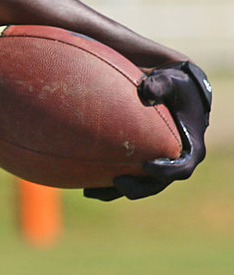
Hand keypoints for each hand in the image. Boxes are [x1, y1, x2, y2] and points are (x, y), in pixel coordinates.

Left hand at [84, 60, 211, 200]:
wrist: (172, 92)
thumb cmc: (174, 87)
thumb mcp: (171, 82)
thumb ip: (160, 85)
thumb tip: (145, 90)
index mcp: (190, 149)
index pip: (182, 168)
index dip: (165, 171)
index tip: (146, 166)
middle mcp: (174, 163)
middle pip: (156, 184)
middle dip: (137, 188)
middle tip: (117, 182)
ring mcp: (157, 167)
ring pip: (137, 187)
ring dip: (114, 192)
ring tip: (90, 192)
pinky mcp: (140, 166)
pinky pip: (123, 179)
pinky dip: (104, 184)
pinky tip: (83, 185)